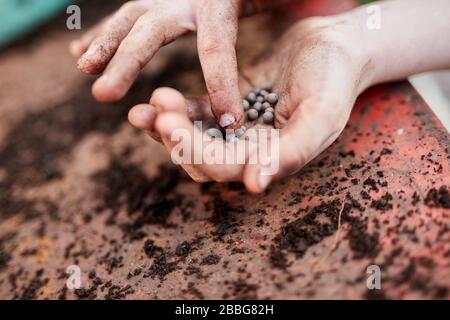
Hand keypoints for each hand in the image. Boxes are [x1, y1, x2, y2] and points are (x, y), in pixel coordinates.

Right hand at [71, 0, 284, 128]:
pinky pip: (127, 18)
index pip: (216, 46)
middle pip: (152, 30)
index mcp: (219, 1)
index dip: (220, 84)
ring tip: (82, 68)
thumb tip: (319, 11)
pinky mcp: (159, 2)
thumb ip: (292, 3)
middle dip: (127, 62)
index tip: (227, 121)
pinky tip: (80, 52)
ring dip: (104, 45)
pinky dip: (102, 35)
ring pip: (130, 20)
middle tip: (103, 94)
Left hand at [128, 17, 373, 191]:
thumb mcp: (321, 114)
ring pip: (192, 139)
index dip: (196, 152)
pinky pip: (194, 114)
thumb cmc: (335, 78)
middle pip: (202, 159)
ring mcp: (236, 129)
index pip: (226, 168)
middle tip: (155, 114)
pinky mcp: (227, 104)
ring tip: (146, 109)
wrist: (335, 45)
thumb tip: (256, 185)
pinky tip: (155, 100)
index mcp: (273, 159)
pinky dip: (174, 110)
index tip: (170, 125)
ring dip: (166, 127)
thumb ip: (293, 151)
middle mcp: (251, 151)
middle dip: (175, 140)